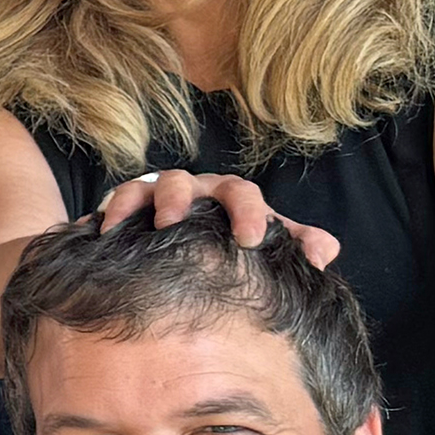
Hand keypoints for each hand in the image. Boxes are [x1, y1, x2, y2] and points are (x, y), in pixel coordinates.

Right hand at [94, 172, 339, 272]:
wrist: (186, 242)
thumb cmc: (233, 242)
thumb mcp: (267, 242)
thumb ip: (297, 243)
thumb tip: (325, 251)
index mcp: (233, 199)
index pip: (245, 196)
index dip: (251, 214)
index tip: (252, 241)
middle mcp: (200, 190)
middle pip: (198, 182)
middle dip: (193, 201)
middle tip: (190, 227)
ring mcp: (165, 193)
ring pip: (162, 184)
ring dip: (158, 201)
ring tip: (158, 225)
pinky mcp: (134, 202)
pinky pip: (124, 198)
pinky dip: (117, 210)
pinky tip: (109, 229)